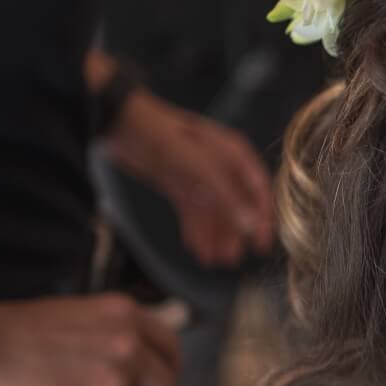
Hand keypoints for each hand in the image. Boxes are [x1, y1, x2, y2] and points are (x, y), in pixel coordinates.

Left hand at [106, 88, 275, 268]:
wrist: (123, 124)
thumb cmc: (166, 137)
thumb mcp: (201, 169)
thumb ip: (227, 199)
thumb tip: (250, 227)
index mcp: (234, 155)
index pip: (257, 190)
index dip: (262, 217)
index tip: (260, 243)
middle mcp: (221, 166)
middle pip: (235, 204)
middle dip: (234, 232)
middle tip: (235, 258)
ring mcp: (199, 175)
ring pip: (213, 211)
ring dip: (214, 235)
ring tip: (215, 260)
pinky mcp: (179, 183)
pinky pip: (193, 211)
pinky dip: (195, 228)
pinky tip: (196, 248)